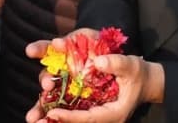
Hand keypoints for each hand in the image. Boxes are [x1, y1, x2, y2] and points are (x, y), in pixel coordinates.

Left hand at [25, 29, 161, 122]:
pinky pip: (73, 113)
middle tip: (34, 120)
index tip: (53, 111)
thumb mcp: (131, 66)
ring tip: (32, 118)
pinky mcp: (90, 109)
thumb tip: (98, 61)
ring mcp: (96, 115)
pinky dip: (58, 112)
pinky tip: (42, 108)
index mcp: (114, 113)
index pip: (90, 118)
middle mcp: (103, 117)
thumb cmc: (138, 73)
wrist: (144, 81)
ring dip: (52, 119)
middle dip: (55, 122)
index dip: (71, 117)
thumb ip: (117, 64)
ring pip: (73, 120)